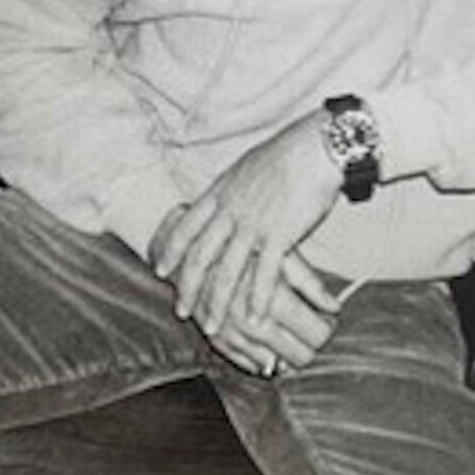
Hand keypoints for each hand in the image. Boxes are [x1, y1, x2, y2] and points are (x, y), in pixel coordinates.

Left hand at [151, 111, 341, 333]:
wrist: (314, 148)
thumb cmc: (286, 155)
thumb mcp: (245, 169)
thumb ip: (231, 190)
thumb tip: (222, 198)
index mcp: (220, 193)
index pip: (186, 227)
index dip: (171, 251)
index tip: (160, 269)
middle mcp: (230, 211)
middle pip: (200, 256)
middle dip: (187, 287)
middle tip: (181, 310)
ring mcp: (253, 225)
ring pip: (227, 271)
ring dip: (217, 303)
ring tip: (212, 326)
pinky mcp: (280, 235)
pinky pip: (265, 274)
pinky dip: (258, 298)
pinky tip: (255, 317)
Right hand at [203, 253, 339, 379]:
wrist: (187, 247)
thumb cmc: (238, 244)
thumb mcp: (279, 254)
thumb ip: (309, 282)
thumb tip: (334, 306)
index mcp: (272, 298)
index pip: (317, 333)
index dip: (326, 328)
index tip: (325, 321)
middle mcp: (253, 322)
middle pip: (300, 355)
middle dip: (310, 345)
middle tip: (310, 329)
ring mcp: (234, 335)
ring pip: (276, 365)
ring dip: (287, 355)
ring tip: (289, 334)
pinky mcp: (216, 341)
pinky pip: (247, 365)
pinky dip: (261, 360)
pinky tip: (267, 346)